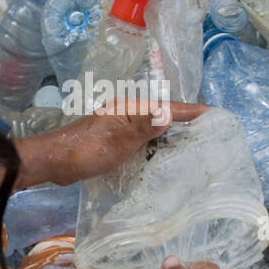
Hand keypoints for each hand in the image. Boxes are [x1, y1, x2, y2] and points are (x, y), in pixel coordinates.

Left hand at [20, 100, 207, 186]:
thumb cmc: (86, 150)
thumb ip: (143, 127)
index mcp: (130, 108)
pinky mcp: (115, 139)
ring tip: (194, 144)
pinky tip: (163, 155)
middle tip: (210, 132)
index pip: (166, 107)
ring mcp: (120, 126)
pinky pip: (143, 138)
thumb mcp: (117, 140)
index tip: (214, 113)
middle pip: (162, 114)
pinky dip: (157, 144)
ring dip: (172, 133)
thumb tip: (169, 114)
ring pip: (153, 127)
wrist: (55, 161)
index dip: (191, 111)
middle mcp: (127, 113)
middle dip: (186, 121)